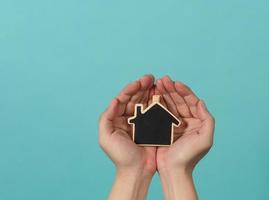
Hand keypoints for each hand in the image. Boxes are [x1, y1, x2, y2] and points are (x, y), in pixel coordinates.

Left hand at [99, 74, 156, 199]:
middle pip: (135, 97)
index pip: (123, 98)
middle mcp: (128, 117)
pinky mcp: (153, 126)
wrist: (136, 171)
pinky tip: (162, 94)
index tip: (139, 82)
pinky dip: (159, 102)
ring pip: (146, 101)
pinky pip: (156, 111)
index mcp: (116, 118)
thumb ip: (106, 118)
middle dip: (142, 86)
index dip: (131, 89)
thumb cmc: (120, 157)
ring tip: (157, 82)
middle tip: (151, 78)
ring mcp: (141, 121)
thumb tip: (114, 100)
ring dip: (151, 91)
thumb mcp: (106, 138)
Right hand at [155, 76, 214, 199]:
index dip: (184, 91)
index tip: (175, 83)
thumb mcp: (205, 140)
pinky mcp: (163, 128)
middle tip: (163, 79)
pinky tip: (152, 95)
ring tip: (157, 84)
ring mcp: (174, 124)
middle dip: (171, 89)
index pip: (191, 101)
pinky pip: (160, 112)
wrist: (174, 171)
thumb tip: (201, 102)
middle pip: (179, 100)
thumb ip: (208, 120)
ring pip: (170, 104)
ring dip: (164, 93)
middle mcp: (187, 121)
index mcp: (198, 122)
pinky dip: (157, 103)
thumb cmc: (189, 157)